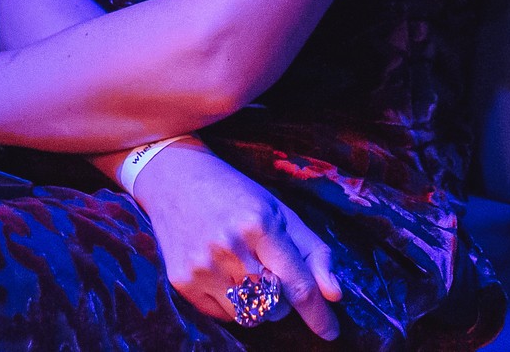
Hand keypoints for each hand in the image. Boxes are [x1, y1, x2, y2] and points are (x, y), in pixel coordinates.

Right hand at [130, 142, 342, 339]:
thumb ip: (313, 252)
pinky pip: (223, 315)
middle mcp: (229, 247)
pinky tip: (223, 272)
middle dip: (283, 297)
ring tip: (246, 270)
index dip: (319, 314)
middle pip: (276, 306)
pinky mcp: (183, 281)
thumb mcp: (280, 212)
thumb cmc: (236, 194)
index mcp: (260, 225)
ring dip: (259, 305)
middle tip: (270, 270)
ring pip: (251, 316)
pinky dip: (233, 303)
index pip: (298, 285)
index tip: (331, 331)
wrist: (176, 178)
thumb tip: (334, 294)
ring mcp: (202, 266)